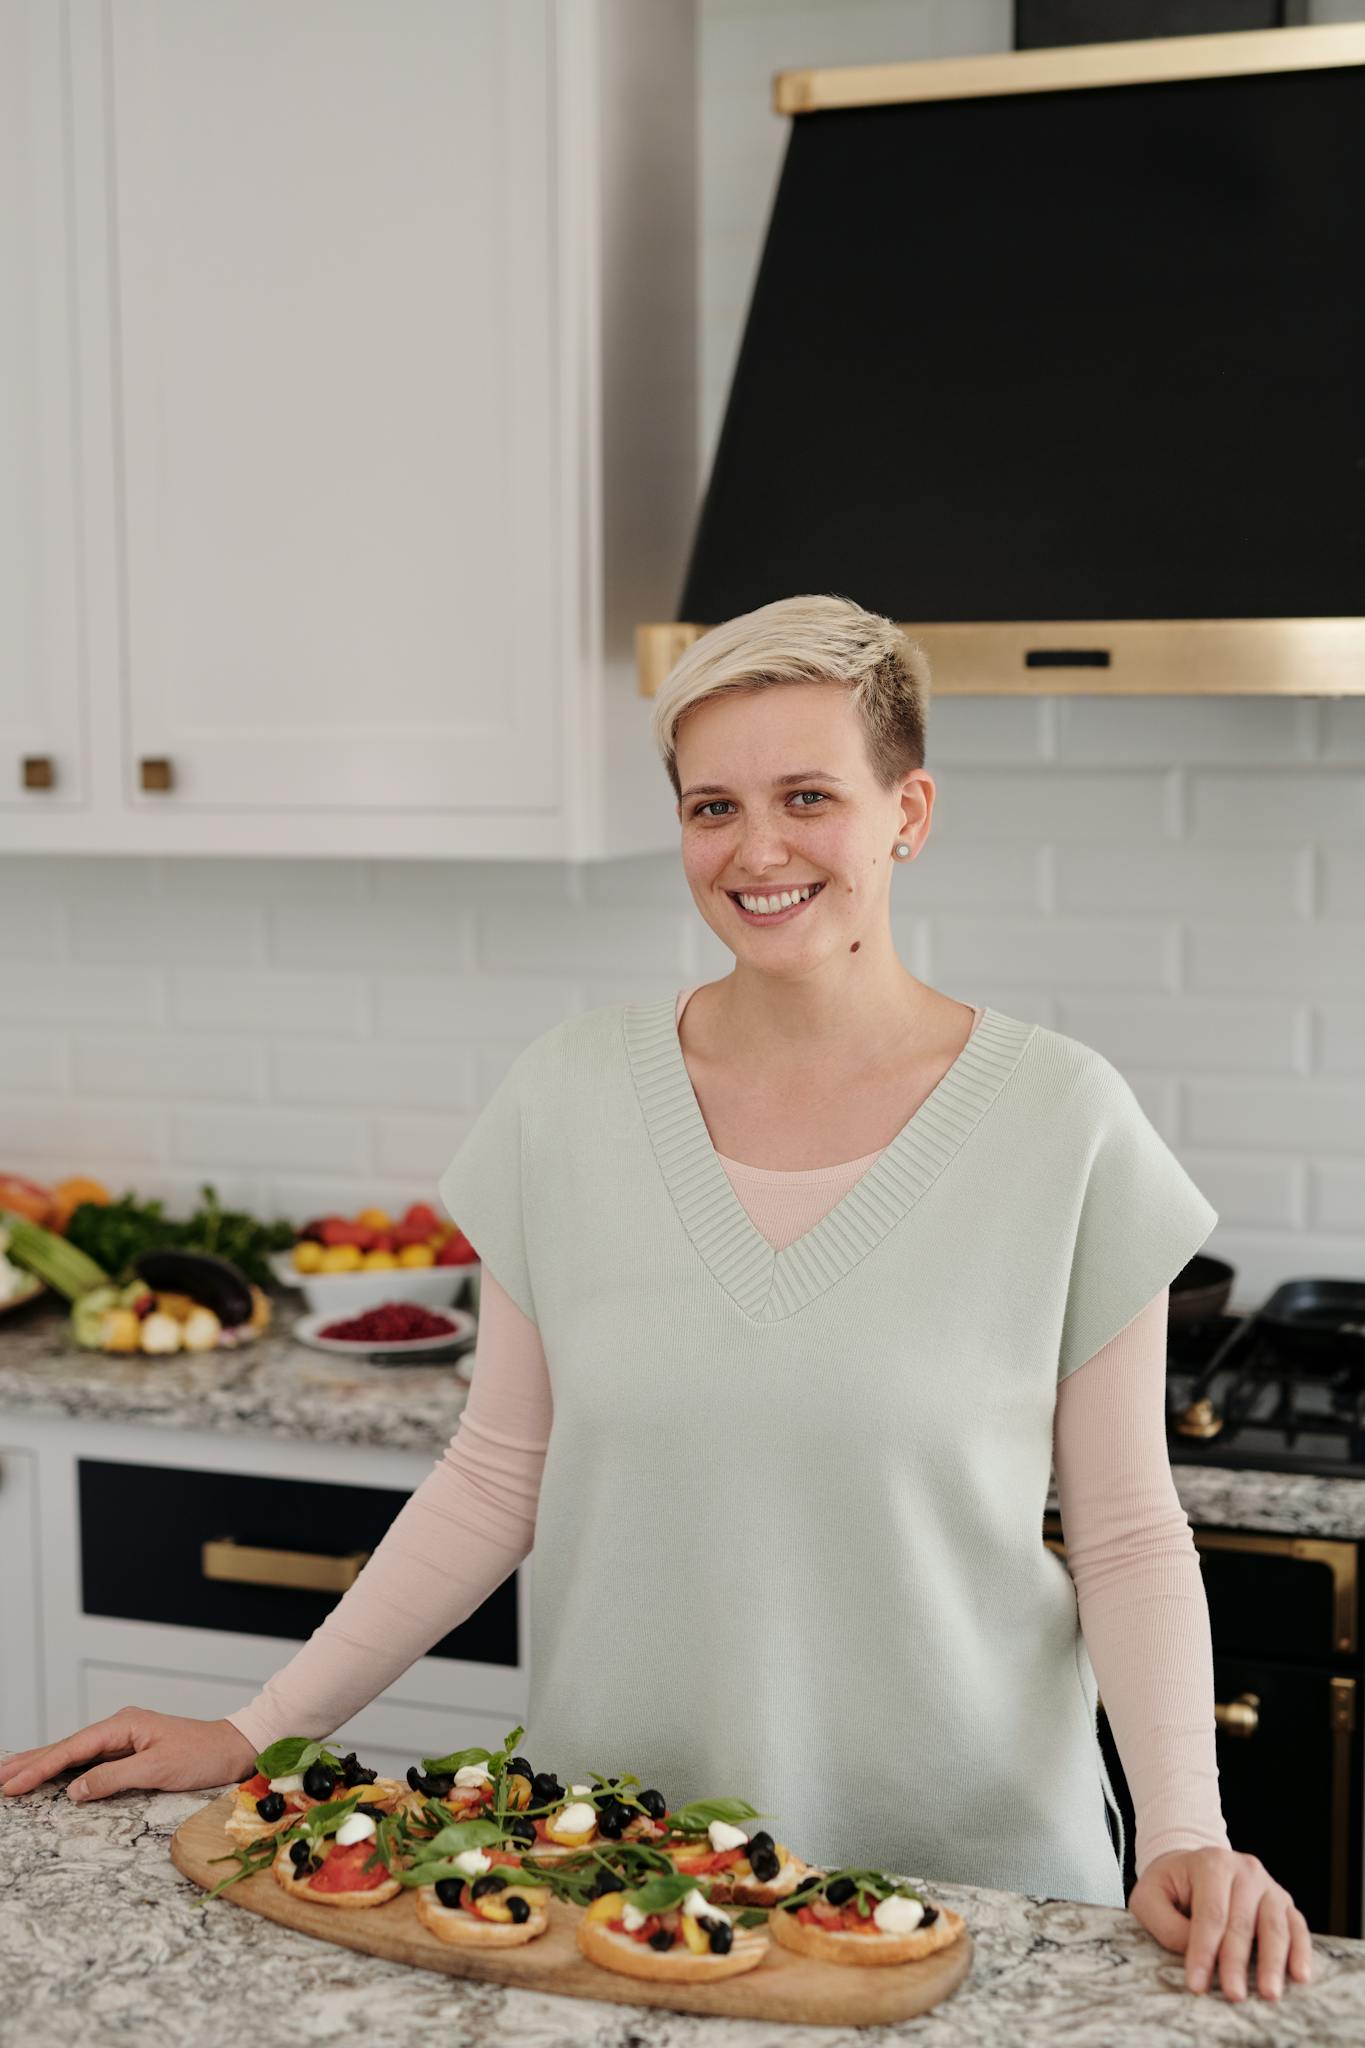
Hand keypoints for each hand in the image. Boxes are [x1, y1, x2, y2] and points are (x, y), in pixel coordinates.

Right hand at [0, 1709, 256, 1801]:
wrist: (234, 1748)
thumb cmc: (203, 1755)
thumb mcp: (158, 1769)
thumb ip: (113, 1778)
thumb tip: (74, 1790)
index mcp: (123, 1725)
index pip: (72, 1749)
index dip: (39, 1768)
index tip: (11, 1783)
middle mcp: (120, 1727)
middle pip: (66, 1747)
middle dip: (30, 1763)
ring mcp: (124, 1739)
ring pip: (74, 1754)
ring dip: (43, 1766)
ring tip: (12, 1776)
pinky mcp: (131, 1751)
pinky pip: (89, 1760)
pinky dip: (65, 1768)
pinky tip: (52, 1775)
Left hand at [1127, 1845, 1313, 2000]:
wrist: (1194, 1867)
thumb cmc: (1171, 1886)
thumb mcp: (1150, 1895)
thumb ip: (1165, 1922)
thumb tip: (1193, 1949)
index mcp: (1211, 1863)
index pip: (1210, 1913)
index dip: (1204, 1951)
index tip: (1197, 1984)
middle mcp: (1245, 1870)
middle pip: (1243, 1923)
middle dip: (1236, 1962)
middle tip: (1233, 1995)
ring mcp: (1268, 1886)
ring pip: (1274, 1927)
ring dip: (1272, 1963)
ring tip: (1269, 1994)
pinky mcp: (1284, 1903)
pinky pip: (1297, 1927)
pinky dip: (1301, 1952)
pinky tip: (1300, 1976)